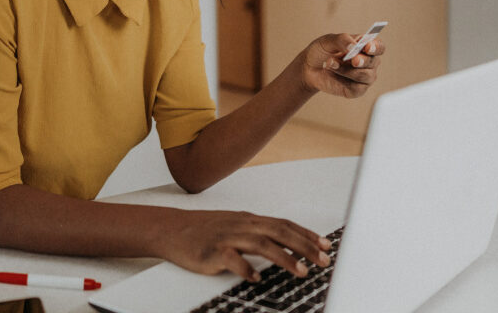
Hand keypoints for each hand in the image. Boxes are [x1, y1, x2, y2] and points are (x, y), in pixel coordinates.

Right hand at [158, 210, 331, 281]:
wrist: (172, 229)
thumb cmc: (204, 230)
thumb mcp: (236, 226)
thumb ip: (258, 233)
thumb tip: (285, 243)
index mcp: (250, 220)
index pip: (284, 224)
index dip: (306, 234)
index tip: (325, 245)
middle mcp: (242, 225)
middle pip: (279, 232)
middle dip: (304, 245)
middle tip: (322, 260)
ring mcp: (227, 237)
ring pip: (261, 243)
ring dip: (284, 257)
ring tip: (300, 270)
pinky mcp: (212, 251)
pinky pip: (231, 259)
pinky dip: (245, 268)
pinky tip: (255, 278)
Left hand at [298, 32, 383, 97]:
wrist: (309, 68)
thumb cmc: (322, 51)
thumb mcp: (328, 41)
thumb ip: (342, 40)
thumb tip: (354, 46)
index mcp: (365, 45)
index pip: (379, 46)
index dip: (376, 47)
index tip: (367, 47)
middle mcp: (369, 62)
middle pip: (374, 62)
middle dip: (363, 61)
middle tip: (353, 60)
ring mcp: (364, 77)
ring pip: (365, 75)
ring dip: (347, 70)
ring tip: (330, 63)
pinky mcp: (357, 90)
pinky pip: (357, 88)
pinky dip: (343, 80)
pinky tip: (332, 73)